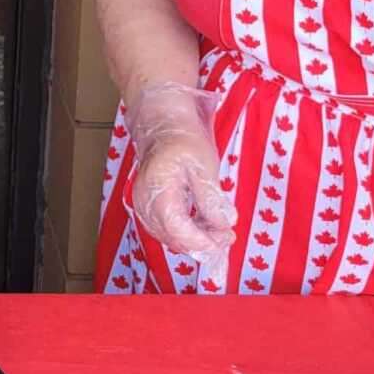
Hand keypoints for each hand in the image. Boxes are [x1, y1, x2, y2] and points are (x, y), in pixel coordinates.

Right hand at [124, 83, 234, 263]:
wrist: (164, 128)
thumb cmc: (183, 141)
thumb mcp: (204, 164)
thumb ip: (211, 196)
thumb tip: (226, 223)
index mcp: (157, 186)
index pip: (175, 226)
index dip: (198, 241)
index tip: (221, 245)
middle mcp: (144, 200)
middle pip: (171, 236)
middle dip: (202, 243)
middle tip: (228, 237)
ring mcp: (144, 206)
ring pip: (169, 236)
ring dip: (196, 240)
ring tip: (221, 232)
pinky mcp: (150, 208)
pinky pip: (167, 229)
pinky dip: (188, 234)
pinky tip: (206, 227)